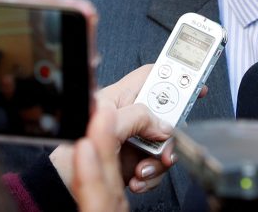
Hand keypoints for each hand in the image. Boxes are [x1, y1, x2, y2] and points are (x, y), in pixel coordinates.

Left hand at [51, 64, 206, 195]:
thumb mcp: (106, 120)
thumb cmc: (73, 145)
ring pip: (166, 143)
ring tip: (144, 167)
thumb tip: (163, 125)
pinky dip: (151, 176)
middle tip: (167, 139)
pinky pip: (157, 166)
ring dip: (160, 158)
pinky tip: (137, 178)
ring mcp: (134, 141)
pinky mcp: (135, 164)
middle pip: (167, 113)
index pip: (153, 75)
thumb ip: (138, 116)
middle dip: (171, 130)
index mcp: (121, 96)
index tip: (196, 80)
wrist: (62, 184)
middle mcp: (130, 117)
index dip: (176, 73)